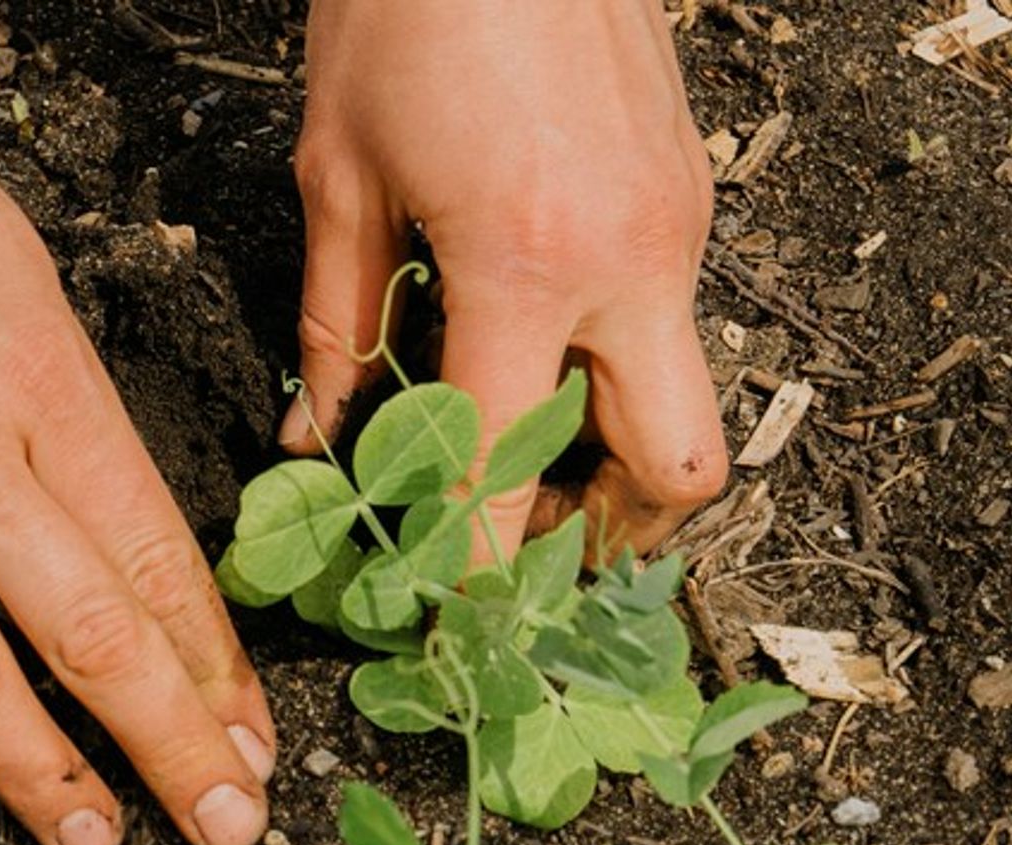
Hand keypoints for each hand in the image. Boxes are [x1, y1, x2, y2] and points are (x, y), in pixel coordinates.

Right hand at [0, 0, 274, 844]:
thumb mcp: (15, 270)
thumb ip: (66, 407)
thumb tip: (112, 529)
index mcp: (32, 378)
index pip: (150, 556)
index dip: (210, 663)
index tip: (249, 731)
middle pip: (84, 635)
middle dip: (167, 744)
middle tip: (223, 823)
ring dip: (37, 771)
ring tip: (91, 838)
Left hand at [290, 0, 728, 559]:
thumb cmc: (409, 2)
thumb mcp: (340, 173)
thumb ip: (339, 323)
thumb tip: (320, 440)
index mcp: (528, 263)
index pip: (501, 470)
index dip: (468, 566)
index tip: (440, 616)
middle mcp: (631, 259)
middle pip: (673, 474)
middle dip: (603, 539)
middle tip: (519, 552)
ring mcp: (679, 224)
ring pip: (684, 400)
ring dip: (613, 459)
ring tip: (520, 464)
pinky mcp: (691, 190)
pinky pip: (669, 321)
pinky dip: (611, 367)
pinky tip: (534, 348)